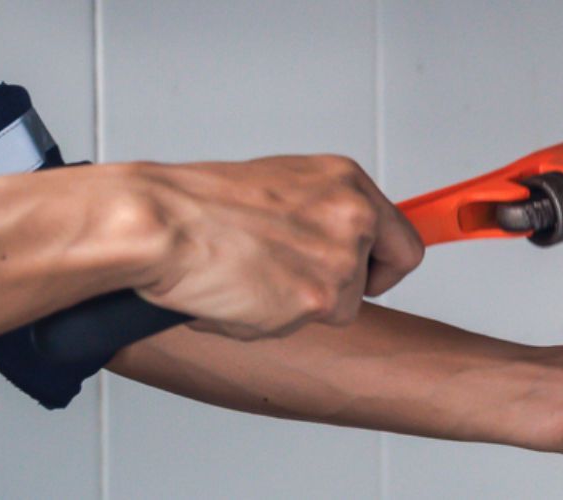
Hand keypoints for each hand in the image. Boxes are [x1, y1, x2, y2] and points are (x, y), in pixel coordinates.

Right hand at [121, 155, 423, 339]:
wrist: (159, 222)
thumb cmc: (198, 204)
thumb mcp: (278, 187)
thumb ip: (319, 213)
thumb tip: (334, 244)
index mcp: (345, 182)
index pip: (403, 238)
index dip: (385, 265)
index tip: (374, 274)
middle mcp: (353, 216)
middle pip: (377, 280)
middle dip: (342, 291)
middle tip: (299, 287)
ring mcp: (340, 259)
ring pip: (336, 308)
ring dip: (295, 306)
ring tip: (248, 279)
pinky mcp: (318, 299)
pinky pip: (299, 327)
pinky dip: (267, 321)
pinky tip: (237, 294)